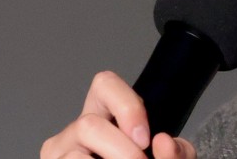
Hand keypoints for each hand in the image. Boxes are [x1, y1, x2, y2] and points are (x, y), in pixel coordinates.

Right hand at [41, 70, 196, 158]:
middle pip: (88, 124)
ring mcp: (59, 153)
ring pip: (76, 155)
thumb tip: (163, 142)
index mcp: (104, 115)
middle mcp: (75, 131)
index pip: (104, 84)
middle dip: (122, 150)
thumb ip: (176, 151)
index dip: (127, 107)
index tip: (147, 138)